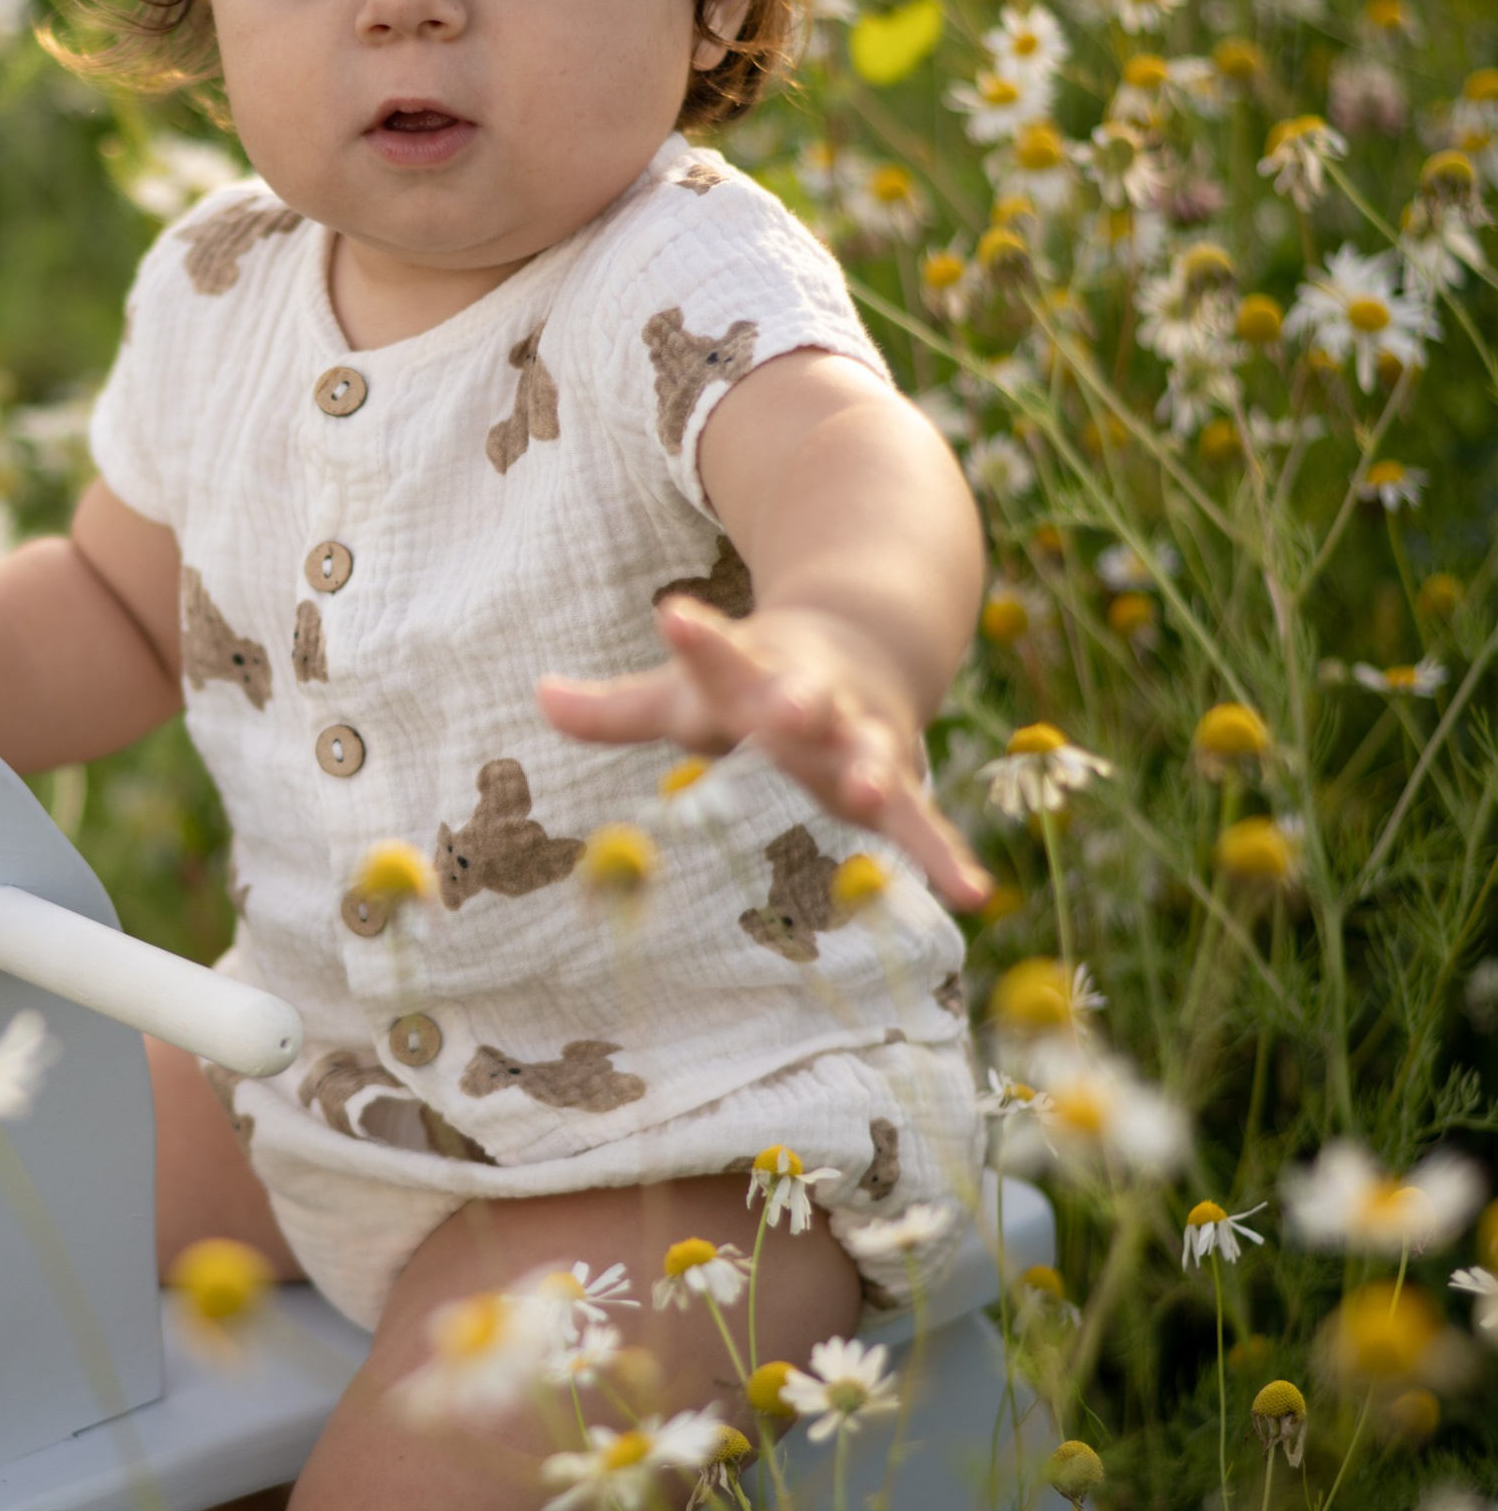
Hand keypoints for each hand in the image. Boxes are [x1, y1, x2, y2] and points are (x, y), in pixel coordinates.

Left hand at [538, 597, 990, 913]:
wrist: (863, 643)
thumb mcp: (689, 691)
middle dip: (794, 702)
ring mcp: (861, 735)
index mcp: (755, 672)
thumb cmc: (756, 680)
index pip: (719, 654)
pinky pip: (924, 824)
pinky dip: (947, 855)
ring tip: (865, 786)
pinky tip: (975, 896)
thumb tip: (536, 696)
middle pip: (802, 699)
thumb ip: (617, 708)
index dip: (698, 639)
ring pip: (865, 750)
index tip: (672, 614)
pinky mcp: (897, 779)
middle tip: (785, 704)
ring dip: (864, 768)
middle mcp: (814, 699)